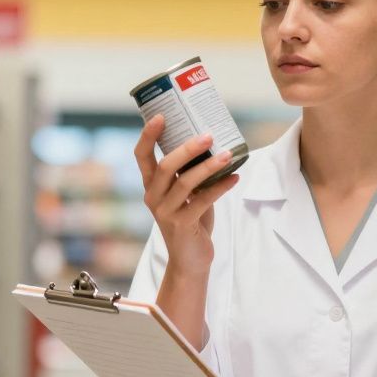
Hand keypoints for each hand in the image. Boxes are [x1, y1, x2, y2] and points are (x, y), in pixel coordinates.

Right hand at [134, 115, 239, 276]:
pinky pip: (202, 201)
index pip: (142, 156)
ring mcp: (165, 212)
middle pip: (166, 165)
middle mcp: (153, 197)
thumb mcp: (187, 195)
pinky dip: (221, 187)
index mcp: (151, 185)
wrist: (189, 260)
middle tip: (208, 135)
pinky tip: (235, 178)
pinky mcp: (181, 225)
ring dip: (210, 166)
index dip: (148, 135)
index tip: (161, 116)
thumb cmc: (191, 221)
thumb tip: (212, 145)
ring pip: (186, 182)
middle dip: (188, 148)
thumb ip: (191, 174)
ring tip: (228, 155)